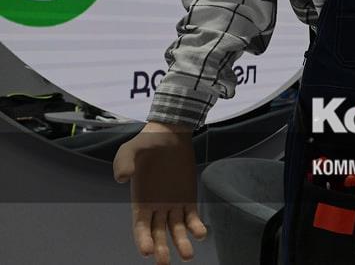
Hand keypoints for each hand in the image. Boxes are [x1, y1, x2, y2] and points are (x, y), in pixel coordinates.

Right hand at [113, 121, 206, 263]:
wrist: (170, 135)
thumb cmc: (146, 143)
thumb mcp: (129, 150)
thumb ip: (124, 162)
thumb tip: (122, 178)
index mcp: (139, 202)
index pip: (140, 227)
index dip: (142, 239)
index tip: (146, 250)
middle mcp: (156, 208)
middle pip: (157, 233)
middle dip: (160, 248)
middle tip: (164, 262)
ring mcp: (173, 205)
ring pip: (176, 229)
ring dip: (181, 242)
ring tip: (188, 255)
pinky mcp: (188, 199)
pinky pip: (192, 217)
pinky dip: (196, 226)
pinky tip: (201, 233)